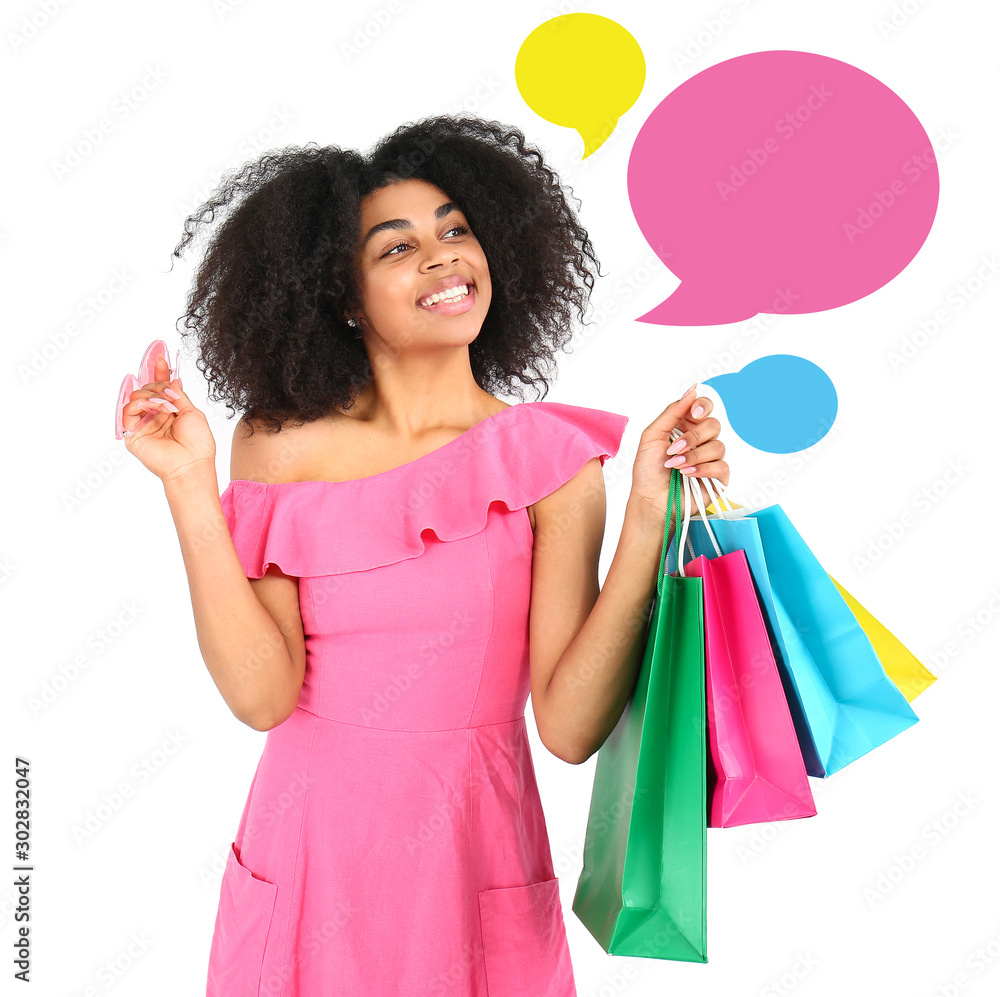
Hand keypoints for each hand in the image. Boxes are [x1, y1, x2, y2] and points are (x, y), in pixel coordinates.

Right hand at [121, 355, 216, 481]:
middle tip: (173, 393)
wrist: (192, 464)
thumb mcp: (192, 412)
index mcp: (170, 412)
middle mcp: (155, 417)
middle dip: (160, 385)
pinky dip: (143, 403)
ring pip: (137, 396)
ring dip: (154, 395)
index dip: (159, 373)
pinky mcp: (132, 433)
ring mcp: (143, 424)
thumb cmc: (197, 444)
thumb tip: (172, 380)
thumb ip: (178, 395)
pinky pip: (128, 410)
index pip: (160, 389)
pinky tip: (158, 408)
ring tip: (169, 406)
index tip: (162, 358)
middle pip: (147, 389)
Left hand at [630, 385, 729, 523]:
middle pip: (714, 424)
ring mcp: (711, 458)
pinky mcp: (718, 477)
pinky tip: (688, 475)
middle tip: (674, 449)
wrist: (650, 499)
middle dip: (693, 437)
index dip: (702, 406)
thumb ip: (672, 412)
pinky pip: (722, 466)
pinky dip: (703, 469)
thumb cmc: (647, 471)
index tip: (693, 414)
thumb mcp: (652, 436)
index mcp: (686, 427)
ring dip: (694, 456)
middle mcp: (700, 440)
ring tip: (676, 466)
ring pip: (718, 446)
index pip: (704, 407)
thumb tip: (692, 390)